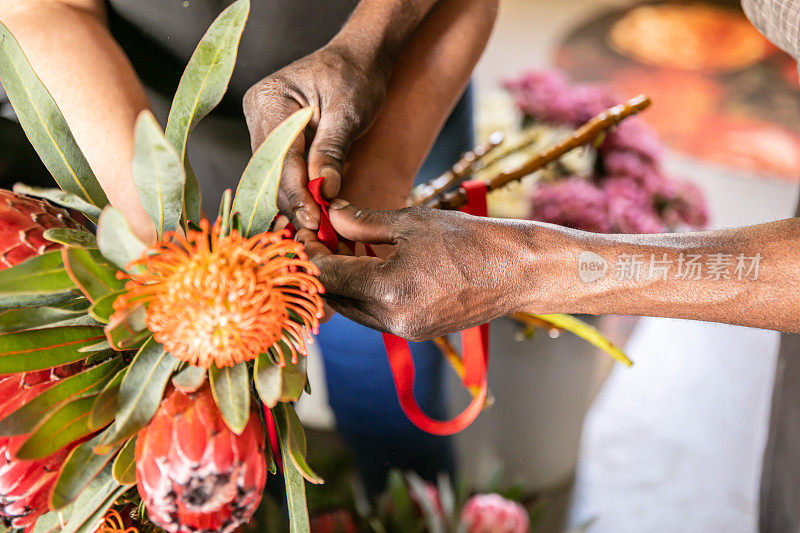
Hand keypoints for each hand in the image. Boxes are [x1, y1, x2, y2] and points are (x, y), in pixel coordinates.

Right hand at [243, 45, 388, 229]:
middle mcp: (257, 114)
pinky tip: (314, 214)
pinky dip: (297, 193)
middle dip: (294, 204)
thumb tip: (324, 192)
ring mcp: (263, 127)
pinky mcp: (275, 140)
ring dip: (295, 204)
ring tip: (318, 230)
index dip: (297, 194)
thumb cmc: (356, 78)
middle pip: (271, 173)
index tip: (316, 220)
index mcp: (270, 99)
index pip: (280, 158)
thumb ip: (332, 151)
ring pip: (273, 178)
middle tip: (318, 234)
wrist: (359, 59)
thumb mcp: (348, 113)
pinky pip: (281, 173)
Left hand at [298, 202, 531, 340]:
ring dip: (341, 284)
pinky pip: (375, 315)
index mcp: (388, 290)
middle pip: (335, 299)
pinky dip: (364, 293)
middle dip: (320, 271)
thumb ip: (363, 223)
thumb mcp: (411, 222)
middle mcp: (393, 320)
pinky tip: (367, 267)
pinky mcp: (417, 333)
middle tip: (315, 240)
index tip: (303, 233)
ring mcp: (406, 331)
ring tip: (341, 250)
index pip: (327, 277)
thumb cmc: (470, 240)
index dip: (309, 255)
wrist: (519, 271)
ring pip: (353, 310)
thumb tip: (329, 215)